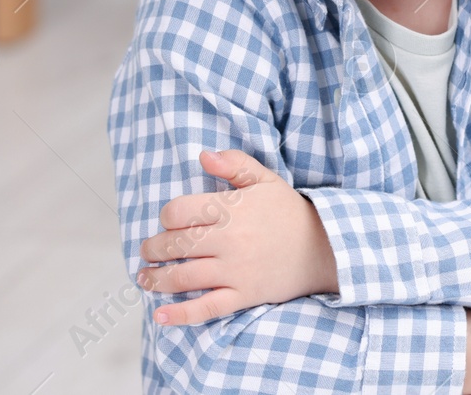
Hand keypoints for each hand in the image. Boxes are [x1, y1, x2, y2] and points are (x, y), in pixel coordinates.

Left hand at [136, 149, 339, 325]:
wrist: (325, 247)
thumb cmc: (289, 211)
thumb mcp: (266, 179)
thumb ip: (234, 164)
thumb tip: (203, 155)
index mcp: (232, 209)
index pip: (180, 212)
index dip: (167, 216)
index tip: (170, 221)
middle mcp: (230, 240)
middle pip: (175, 245)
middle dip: (153, 248)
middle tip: (148, 250)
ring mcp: (236, 271)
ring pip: (183, 277)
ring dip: (156, 279)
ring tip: (145, 277)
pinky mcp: (244, 295)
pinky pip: (206, 308)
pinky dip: (180, 314)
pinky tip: (160, 315)